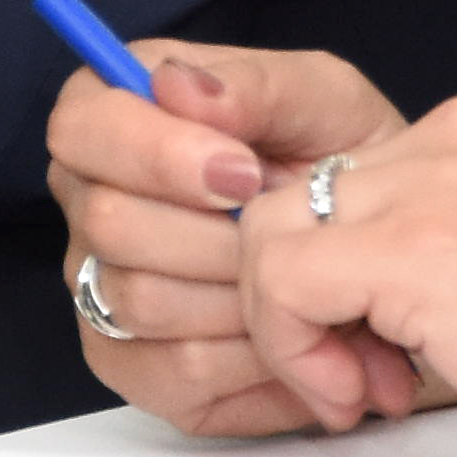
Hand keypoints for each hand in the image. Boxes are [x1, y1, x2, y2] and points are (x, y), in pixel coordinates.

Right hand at [50, 42, 409, 431]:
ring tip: (297, 279)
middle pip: (107, 221)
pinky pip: (171, 372)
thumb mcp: (322, 100)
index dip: (155, 153)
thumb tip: (174, 84)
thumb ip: (253, 85)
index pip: (81, 128)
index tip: (244, 172)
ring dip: (238, 295)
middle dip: (217, 234)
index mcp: (115, 114)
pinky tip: (286, 333)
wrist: (375, 254)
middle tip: (286, 232)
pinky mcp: (130, 364)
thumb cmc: (339, 160)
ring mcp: (100, 286)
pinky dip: (246, 359)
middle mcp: (89, 199)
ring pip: (139, 301)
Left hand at [225, 93, 456, 456]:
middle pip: (301, 201)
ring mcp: (431, 186)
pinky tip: (358, 394)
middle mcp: (454, 140)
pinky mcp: (413, 249)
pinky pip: (282, 281)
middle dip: (309, 300)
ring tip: (363, 389)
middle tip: (366, 374)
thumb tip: (390, 299)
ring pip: (271, 233)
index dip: (344, 276)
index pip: (351, 185)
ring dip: (295, 326)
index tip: (381, 347)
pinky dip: (296, 350)